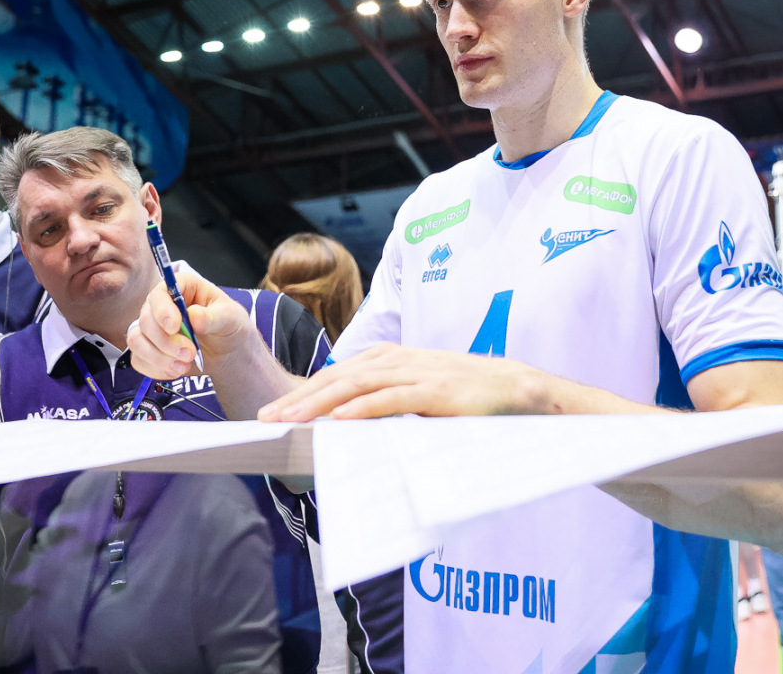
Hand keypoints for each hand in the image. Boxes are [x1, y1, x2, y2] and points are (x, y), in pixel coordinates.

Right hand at [127, 263, 254, 379]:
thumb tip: (194, 316)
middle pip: (146, 320)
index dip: (163, 310)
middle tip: (190, 353)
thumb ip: (214, 317)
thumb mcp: (231, 318)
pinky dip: (156, 369)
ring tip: (184, 365)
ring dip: (159, 358)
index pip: (160, 293)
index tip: (174, 327)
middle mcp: (162, 305)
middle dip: (166, 342)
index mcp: (182, 287)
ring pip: (137, 341)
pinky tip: (176, 370)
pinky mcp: (149, 349)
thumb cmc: (229, 326)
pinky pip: (139, 360)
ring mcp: (153, 328)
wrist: (228, 352)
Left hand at [258, 343, 547, 421]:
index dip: (303, 391)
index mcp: (390, 358)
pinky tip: (340, 420)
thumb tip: (344, 426)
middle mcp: (398, 360)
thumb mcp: (417, 393)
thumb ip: (385, 399)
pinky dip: (364, 408)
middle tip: (266, 419)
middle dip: (300, 398)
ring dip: (320, 403)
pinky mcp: (436, 392)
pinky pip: (392, 399)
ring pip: (357, 386)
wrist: (516, 387)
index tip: (272, 411)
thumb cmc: (464, 396)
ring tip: (291, 420)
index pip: (336, 374)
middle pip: (338, 378)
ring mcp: (417, 373)